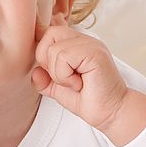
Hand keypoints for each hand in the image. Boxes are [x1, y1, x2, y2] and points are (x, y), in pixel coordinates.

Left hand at [31, 14, 130, 132]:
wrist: (110, 113)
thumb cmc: (89, 100)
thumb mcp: (58, 89)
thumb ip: (44, 79)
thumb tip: (35, 70)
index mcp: (76, 44)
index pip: (50, 33)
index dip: (44, 54)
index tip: (58, 74)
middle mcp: (85, 40)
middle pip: (50, 34)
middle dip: (48, 61)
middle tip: (65, 78)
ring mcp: (91, 44)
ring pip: (55, 49)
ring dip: (59, 74)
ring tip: (75, 83)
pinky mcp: (95, 53)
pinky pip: (64, 57)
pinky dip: (65, 76)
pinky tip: (79, 83)